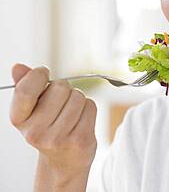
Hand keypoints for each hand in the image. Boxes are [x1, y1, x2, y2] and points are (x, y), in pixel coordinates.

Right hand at [9, 63, 97, 180]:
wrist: (64, 161)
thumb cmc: (48, 127)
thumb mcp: (32, 109)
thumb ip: (25, 86)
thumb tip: (18, 67)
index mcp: (19, 120)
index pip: (25, 89)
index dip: (38, 75)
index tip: (43, 75)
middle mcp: (35, 132)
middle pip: (60, 87)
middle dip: (64, 89)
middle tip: (61, 103)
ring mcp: (58, 138)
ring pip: (78, 96)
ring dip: (78, 100)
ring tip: (70, 114)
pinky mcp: (79, 140)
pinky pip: (90, 106)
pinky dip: (88, 109)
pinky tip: (80, 121)